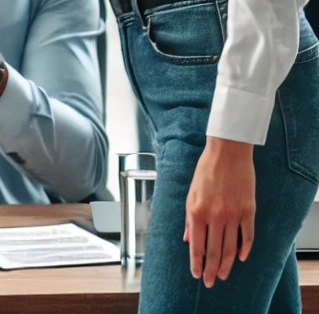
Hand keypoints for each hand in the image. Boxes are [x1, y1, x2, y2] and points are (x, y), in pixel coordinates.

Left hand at [184, 137, 254, 287]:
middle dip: (210, 269)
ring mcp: (233, 214)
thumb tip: (187, 239)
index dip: (196, 262)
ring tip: (222, 276)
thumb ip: (189, 217)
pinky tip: (241, 258)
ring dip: (226, 264)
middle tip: (209, 282)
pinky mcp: (248, 211)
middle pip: (213, 251)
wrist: (227, 152)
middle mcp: (215, 216)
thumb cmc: (206, 170)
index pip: (196, 245)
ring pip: (230, 248)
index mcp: (197, 211)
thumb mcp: (191, 192)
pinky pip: (247, 236)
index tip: (196, 274)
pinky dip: (244, 249)